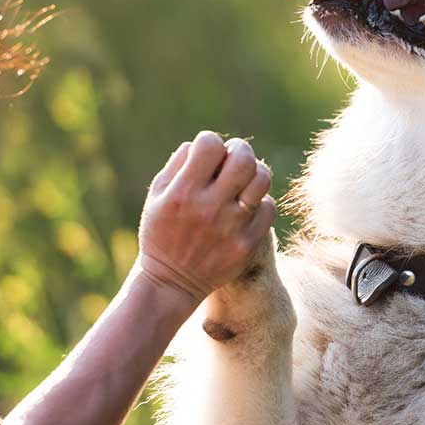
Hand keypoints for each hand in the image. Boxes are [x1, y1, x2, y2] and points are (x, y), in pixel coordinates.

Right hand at [136, 131, 275, 302]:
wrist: (171, 283)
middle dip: (239, 150)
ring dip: (254, 172)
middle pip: (243, 158)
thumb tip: (201, 142)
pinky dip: (260, 201)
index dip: (210, 141)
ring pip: (262, 180)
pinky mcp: (247, 245)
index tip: (207, 153)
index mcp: (182, 193)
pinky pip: (268, 208)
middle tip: (233, 159)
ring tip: (244, 180)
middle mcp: (208, 208)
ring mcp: (231, 227)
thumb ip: (177, 165)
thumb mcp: (156, 197)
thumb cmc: (161, 233)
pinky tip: (246, 206)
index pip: (210, 144)